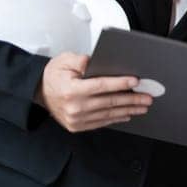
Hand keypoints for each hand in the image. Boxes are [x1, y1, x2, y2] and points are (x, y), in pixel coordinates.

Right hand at [36, 52, 150, 132]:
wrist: (39, 91)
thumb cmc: (54, 75)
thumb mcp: (64, 60)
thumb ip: (82, 60)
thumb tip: (99, 62)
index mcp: (71, 90)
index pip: (101, 86)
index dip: (120, 83)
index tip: (136, 81)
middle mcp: (74, 107)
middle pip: (109, 102)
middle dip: (132, 99)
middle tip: (147, 97)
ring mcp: (75, 119)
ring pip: (108, 114)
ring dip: (128, 110)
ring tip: (143, 106)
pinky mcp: (77, 126)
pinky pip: (101, 122)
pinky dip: (116, 118)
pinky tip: (127, 114)